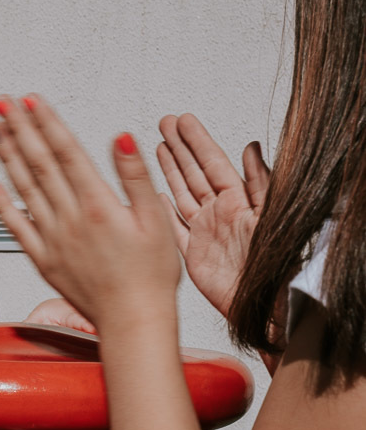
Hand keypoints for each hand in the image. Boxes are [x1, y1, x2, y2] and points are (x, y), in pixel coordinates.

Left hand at [0, 95, 180, 333]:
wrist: (132, 321)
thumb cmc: (151, 276)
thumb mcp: (156, 221)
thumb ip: (136, 177)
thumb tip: (121, 137)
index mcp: (98, 205)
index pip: (65, 152)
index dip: (45, 122)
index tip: (29, 99)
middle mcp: (69, 219)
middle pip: (38, 163)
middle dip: (19, 128)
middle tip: (1, 102)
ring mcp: (52, 239)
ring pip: (23, 189)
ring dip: (7, 156)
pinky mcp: (43, 260)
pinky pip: (15, 227)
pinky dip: (1, 204)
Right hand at [157, 113, 269, 317]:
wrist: (264, 307)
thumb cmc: (273, 266)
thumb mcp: (270, 216)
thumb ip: (260, 182)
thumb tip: (253, 149)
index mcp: (238, 203)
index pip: (212, 163)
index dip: (196, 141)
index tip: (183, 122)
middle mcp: (219, 215)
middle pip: (193, 173)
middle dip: (179, 148)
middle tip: (165, 125)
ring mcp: (205, 233)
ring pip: (181, 194)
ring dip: (170, 171)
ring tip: (158, 148)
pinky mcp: (194, 255)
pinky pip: (174, 227)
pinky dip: (164, 211)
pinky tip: (156, 196)